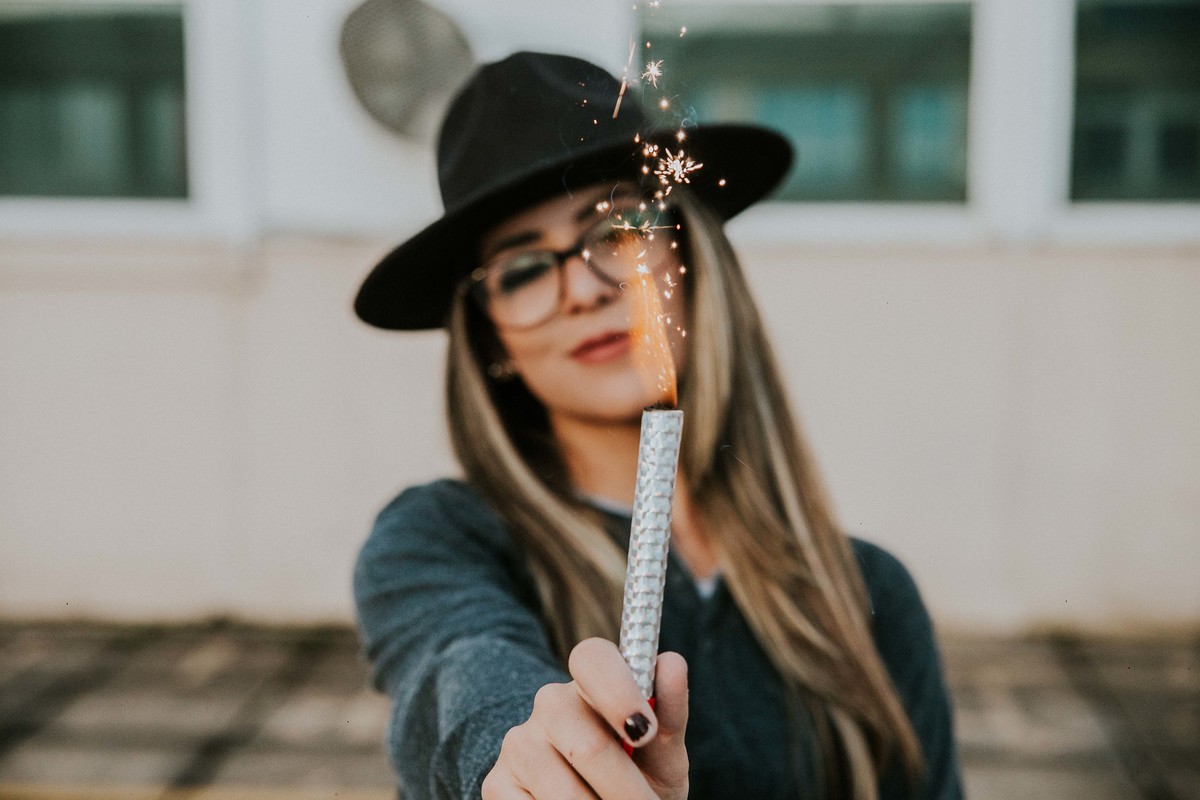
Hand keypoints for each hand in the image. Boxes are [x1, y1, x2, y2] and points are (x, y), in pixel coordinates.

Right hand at [481, 638, 688, 799]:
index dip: (619, 693)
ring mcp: (518, 743)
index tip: (645, 734)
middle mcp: (550, 703)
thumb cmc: (640, 771)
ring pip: (564, 794)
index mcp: (591, 680)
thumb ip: (669, 710)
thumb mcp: (662, 748)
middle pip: (588, 746)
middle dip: (626, 791)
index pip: (593, 658)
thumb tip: (672, 663)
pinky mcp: (496, 784)